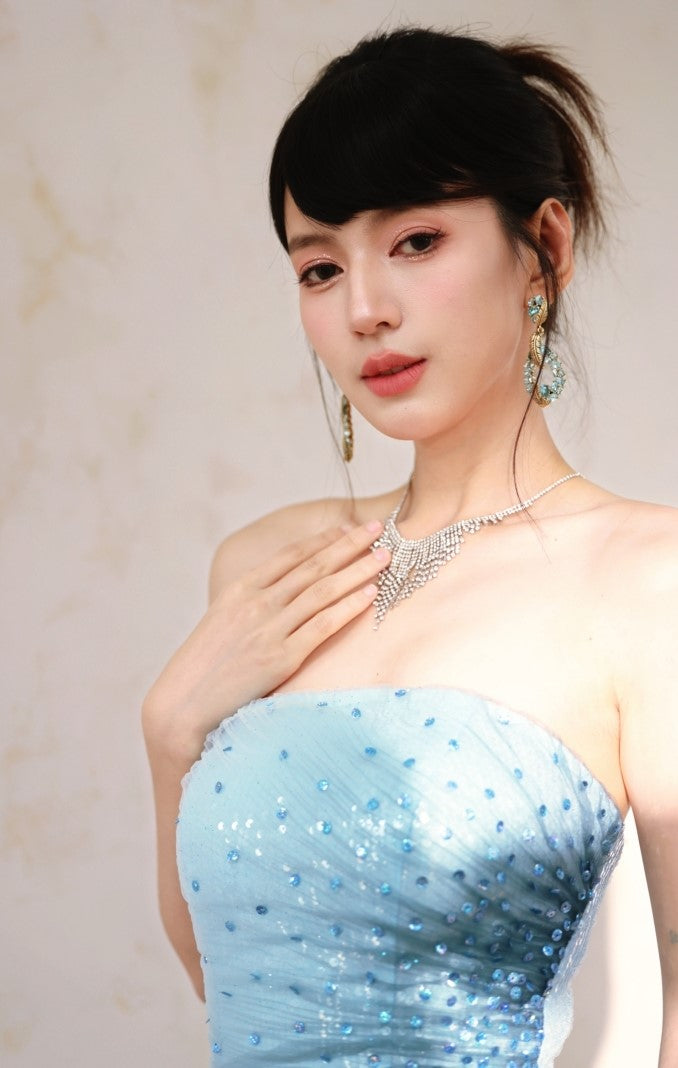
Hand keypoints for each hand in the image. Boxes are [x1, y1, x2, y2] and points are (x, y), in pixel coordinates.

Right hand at [142, 522, 388, 757]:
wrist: (182, 704)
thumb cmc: (203, 667)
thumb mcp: (222, 621)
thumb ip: (251, 603)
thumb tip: (283, 594)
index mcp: (240, 589)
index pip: (291, 555)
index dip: (323, 539)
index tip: (348, 527)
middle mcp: (256, 603)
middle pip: (313, 566)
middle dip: (349, 545)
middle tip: (377, 529)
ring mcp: (269, 629)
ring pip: (324, 590)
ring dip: (358, 570)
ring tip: (385, 556)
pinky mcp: (281, 658)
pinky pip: (323, 625)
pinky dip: (349, 606)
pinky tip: (369, 593)